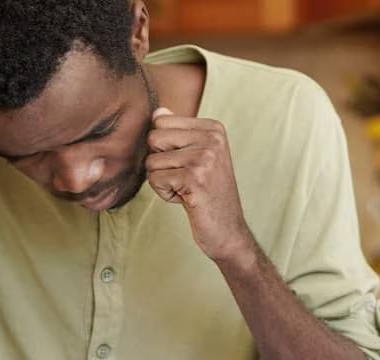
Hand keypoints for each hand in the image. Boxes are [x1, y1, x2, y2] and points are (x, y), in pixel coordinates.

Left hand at [146, 108, 256, 264]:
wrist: (228, 229)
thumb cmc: (209, 193)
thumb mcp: (198, 156)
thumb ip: (178, 132)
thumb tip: (158, 111)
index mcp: (214, 128)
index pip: (161, 122)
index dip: (165, 147)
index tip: (187, 164)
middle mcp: (212, 139)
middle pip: (153, 138)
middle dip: (160, 163)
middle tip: (185, 178)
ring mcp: (204, 158)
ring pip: (151, 161)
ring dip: (163, 181)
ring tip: (188, 190)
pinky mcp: (194, 179)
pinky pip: (155, 180)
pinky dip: (165, 194)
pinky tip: (187, 199)